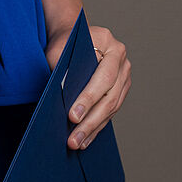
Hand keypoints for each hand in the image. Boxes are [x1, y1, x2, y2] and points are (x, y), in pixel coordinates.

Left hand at [45, 23, 130, 150]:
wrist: (71, 38)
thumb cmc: (62, 44)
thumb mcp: (57, 50)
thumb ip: (60, 69)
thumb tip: (60, 97)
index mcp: (107, 41)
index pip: (102, 76)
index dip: (88, 98)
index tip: (72, 116)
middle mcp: (121, 58)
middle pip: (109, 95)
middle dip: (90, 120)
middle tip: (73, 139)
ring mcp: (124, 74)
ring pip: (112, 107)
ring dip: (93, 128)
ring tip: (77, 143)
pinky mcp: (121, 88)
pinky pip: (111, 110)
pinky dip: (97, 126)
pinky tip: (86, 139)